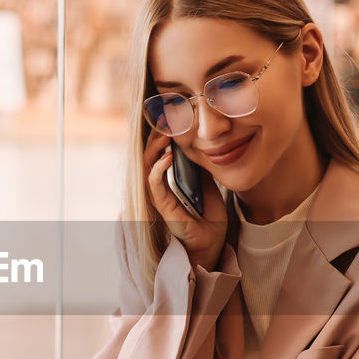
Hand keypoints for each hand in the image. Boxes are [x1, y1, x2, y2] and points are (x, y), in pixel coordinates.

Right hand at [143, 131, 227, 270]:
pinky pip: (154, 184)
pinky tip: (168, 157)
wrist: (212, 241)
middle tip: (164, 120)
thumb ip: (200, 166)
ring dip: (154, 148)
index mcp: (169, 178)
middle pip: (149, 155)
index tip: (169, 117)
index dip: (161, 134)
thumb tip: (201, 143)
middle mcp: (160, 185)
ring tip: (165, 134)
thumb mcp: (208, 183)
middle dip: (155, 136)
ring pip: (147, 166)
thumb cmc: (208, 216)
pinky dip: (159, 168)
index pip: (158, 151)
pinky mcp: (162, 206)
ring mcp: (159, 195)